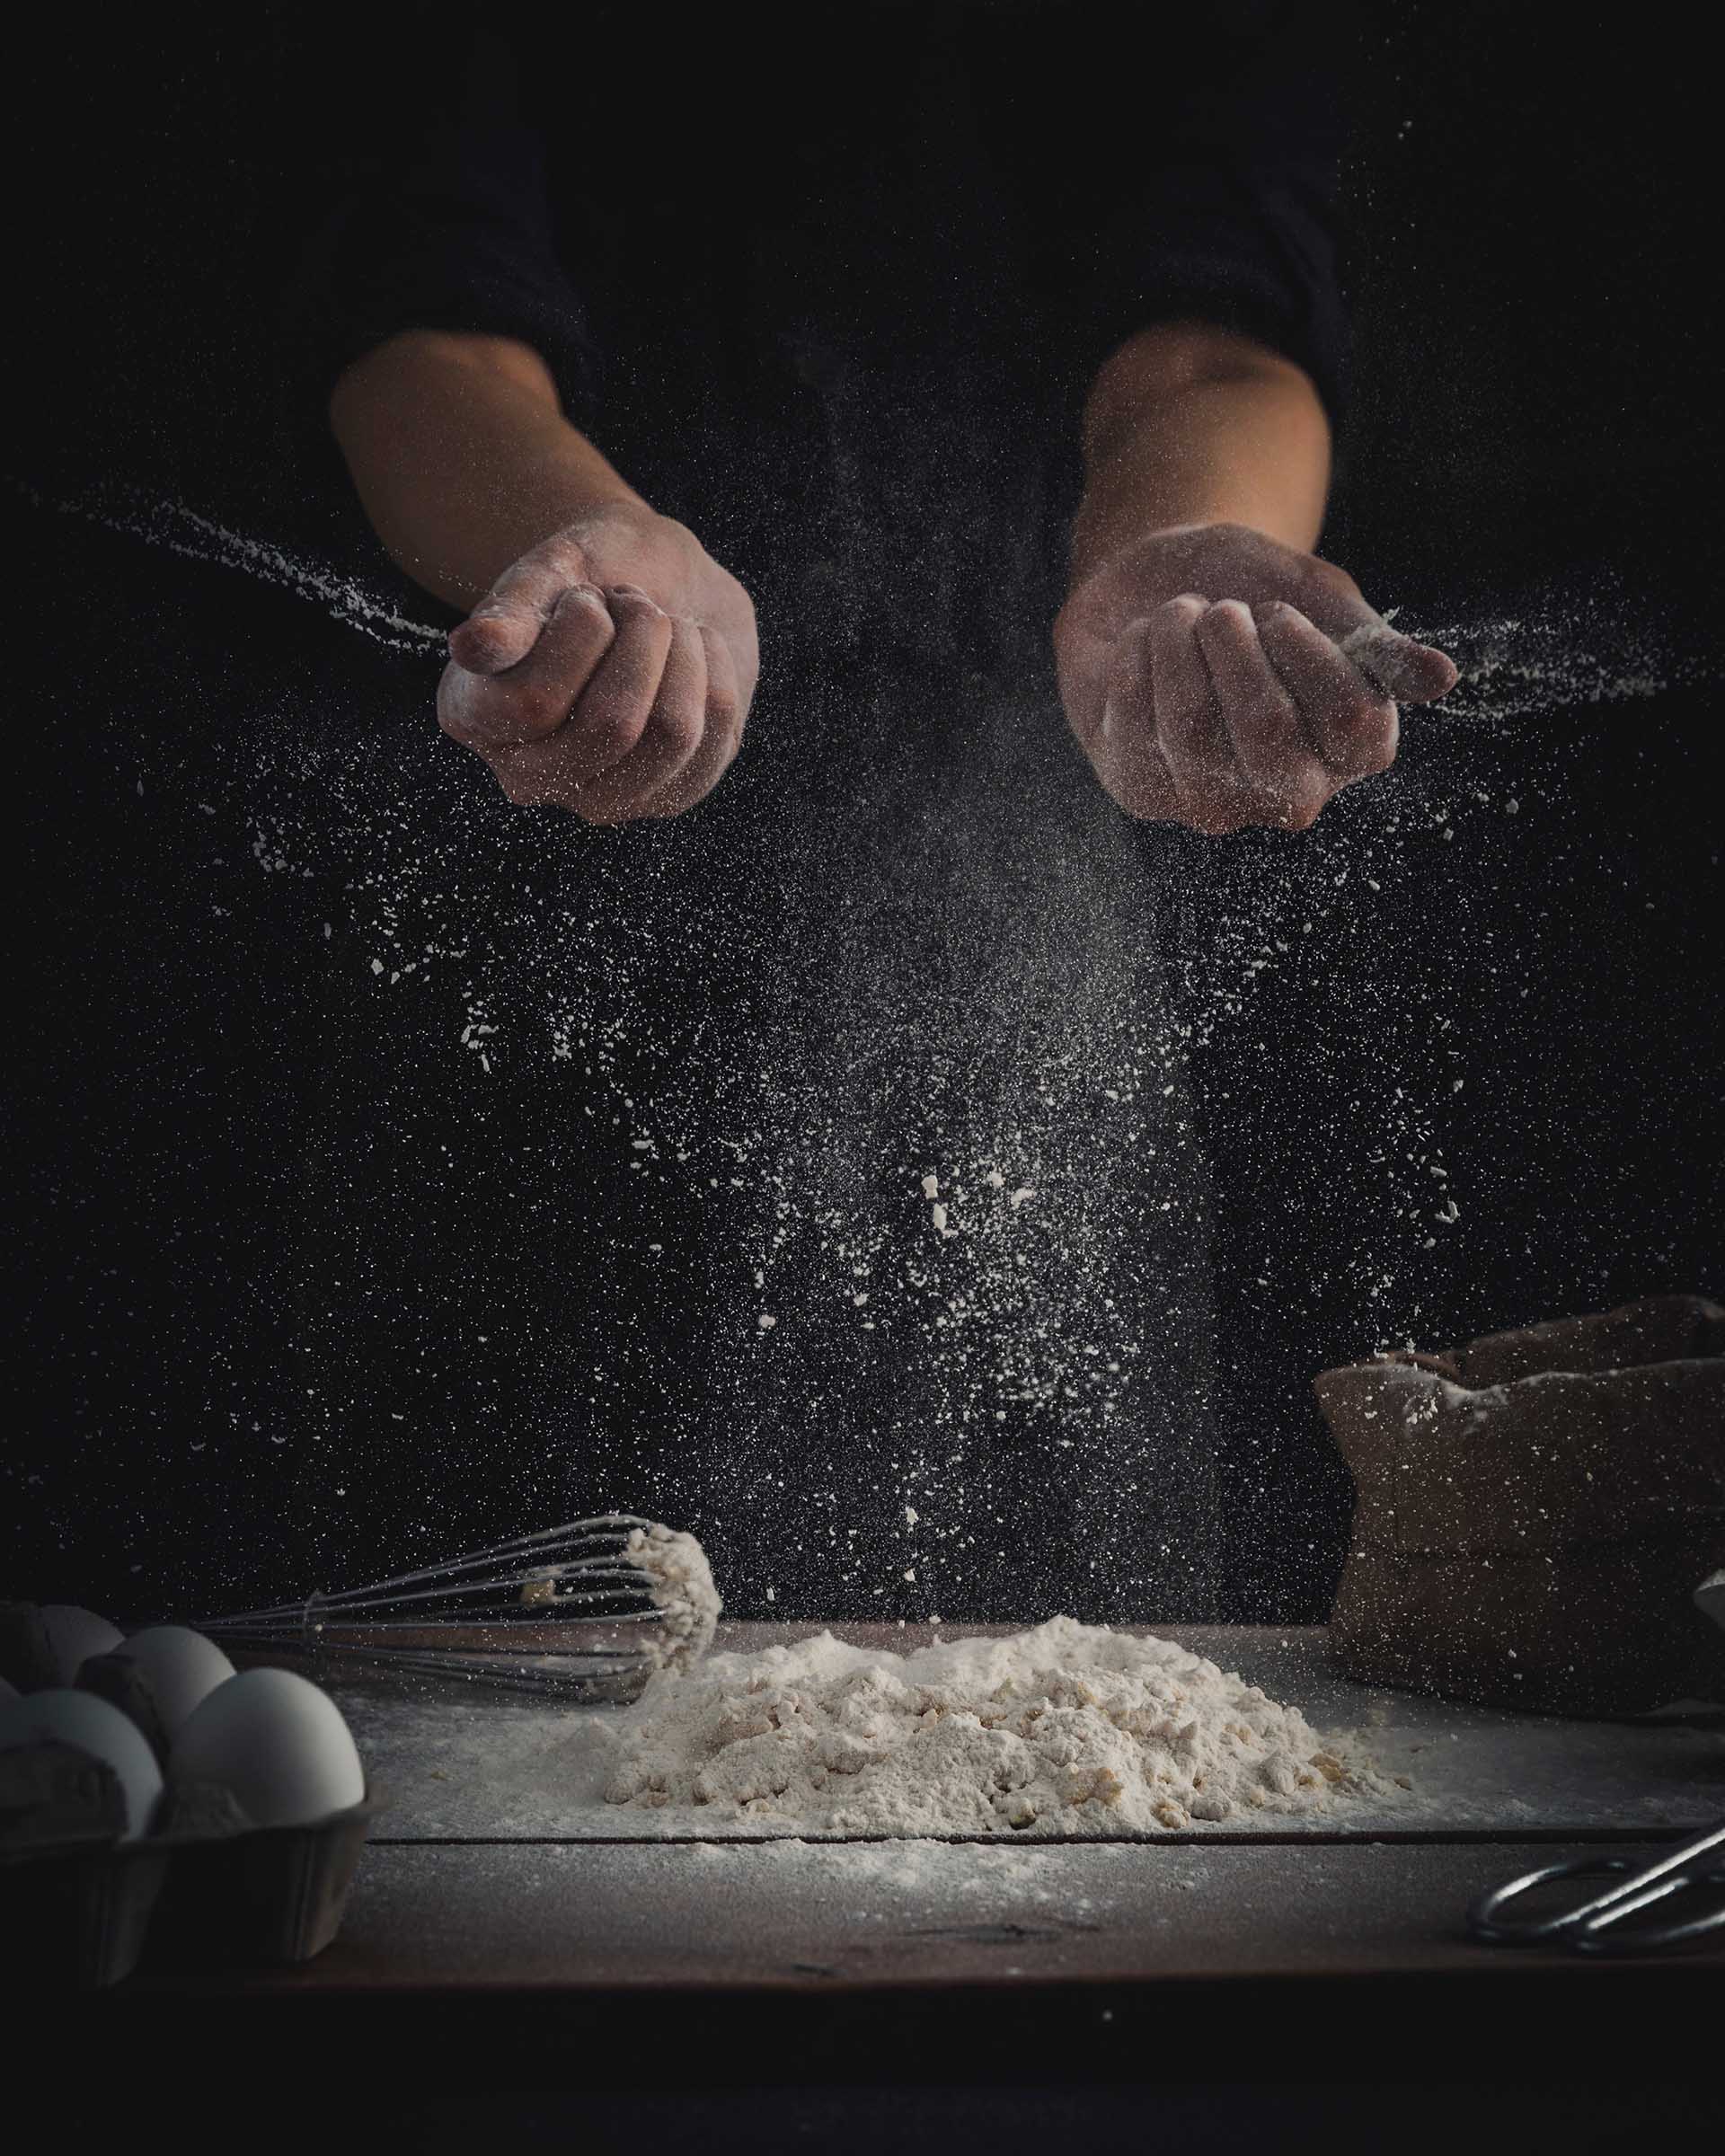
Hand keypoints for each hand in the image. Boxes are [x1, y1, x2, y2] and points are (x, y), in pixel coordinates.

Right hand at [437, 503, 759, 822]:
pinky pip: (716, 735)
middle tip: (636, 602)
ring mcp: (600, 800)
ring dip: (682, 653)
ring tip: (665, 625)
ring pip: (672, 733)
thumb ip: (511, 610)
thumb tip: (474, 648)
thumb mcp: (548, 573)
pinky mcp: (667, 798)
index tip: (587, 596)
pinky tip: (692, 652)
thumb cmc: (589, 576)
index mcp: (474, 718)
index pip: (534, 703)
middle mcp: (528, 777)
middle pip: (613, 726)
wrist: (655, 586)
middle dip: (642, 637)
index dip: (581, 632)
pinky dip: (714, 672)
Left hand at [1053, 522, 1457, 833]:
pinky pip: (1134, 722)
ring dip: (1179, 643)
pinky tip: (1143, 643)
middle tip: (1222, 610)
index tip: (1276, 610)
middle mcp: (1288, 792)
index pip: (1355, 721)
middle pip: (1268, 727)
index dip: (1310, 651)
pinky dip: (1137, 657)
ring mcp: (1213, 802)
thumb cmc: (1247, 588)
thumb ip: (1372, 641)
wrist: (1152, 581)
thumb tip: (1442, 680)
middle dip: (1236, 645)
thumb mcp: (1315, 595)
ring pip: (1192, 726)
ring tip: (1180, 615)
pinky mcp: (1143, 793)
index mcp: (1351, 749)